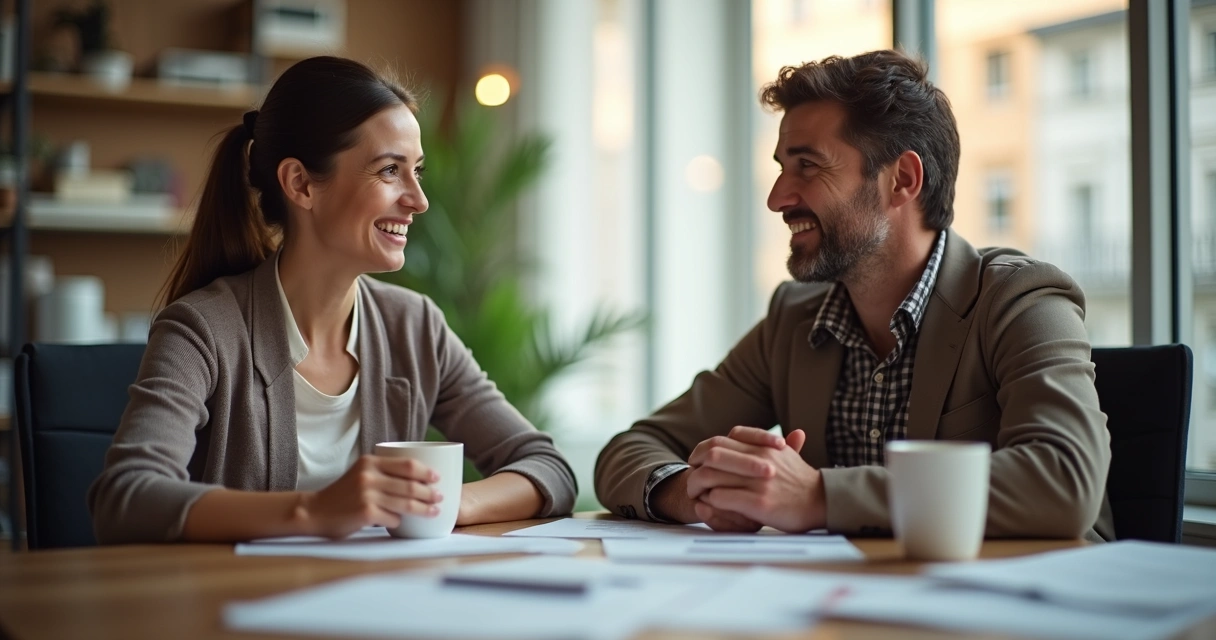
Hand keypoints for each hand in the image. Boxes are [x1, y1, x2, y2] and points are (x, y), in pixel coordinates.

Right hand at [300, 455, 442, 538]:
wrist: (315, 511)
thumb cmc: (343, 495)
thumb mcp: (361, 474)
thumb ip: (383, 472)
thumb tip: (418, 479)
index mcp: (370, 462)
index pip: (407, 464)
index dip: (426, 472)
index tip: (437, 478)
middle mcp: (369, 476)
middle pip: (410, 485)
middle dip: (429, 492)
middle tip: (440, 497)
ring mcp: (367, 495)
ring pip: (406, 503)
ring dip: (423, 509)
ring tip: (434, 511)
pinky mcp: (366, 513)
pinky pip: (393, 519)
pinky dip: (399, 522)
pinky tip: (401, 524)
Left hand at [688, 427, 824, 532]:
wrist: (822, 502)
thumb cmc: (802, 481)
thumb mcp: (786, 454)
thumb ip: (764, 442)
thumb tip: (741, 433)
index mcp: (762, 446)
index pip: (722, 439)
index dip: (704, 448)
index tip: (697, 459)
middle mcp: (758, 460)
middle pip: (712, 454)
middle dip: (695, 465)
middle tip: (690, 476)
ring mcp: (758, 482)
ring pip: (712, 476)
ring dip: (698, 485)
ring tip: (696, 493)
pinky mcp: (759, 503)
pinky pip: (721, 497)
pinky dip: (710, 501)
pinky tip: (710, 505)